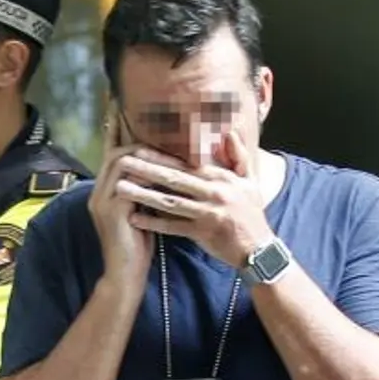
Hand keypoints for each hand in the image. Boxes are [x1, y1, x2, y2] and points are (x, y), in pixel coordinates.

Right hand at [88, 113, 154, 288]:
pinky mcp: (111, 211)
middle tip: (160, 130)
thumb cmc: (138, 246)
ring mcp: (102, 201)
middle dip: (136, 138)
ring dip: (147, 155)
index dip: (118, 131)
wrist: (125, 275)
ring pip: (121, 163)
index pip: (112, 155)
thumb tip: (163, 168)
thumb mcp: (142, 211)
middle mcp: (100, 192)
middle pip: (116, 153)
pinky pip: (128, 183)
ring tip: (169, 153)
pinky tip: (165, 171)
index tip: (122, 109)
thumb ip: (145, 189)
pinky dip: (148, 174)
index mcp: (106, 191)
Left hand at [115, 129, 275, 267]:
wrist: (258, 247)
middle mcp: (213, 192)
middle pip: (174, 178)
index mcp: (221, 178)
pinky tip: (134, 219)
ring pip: (169, 202)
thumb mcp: (250, 181)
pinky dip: (153, 223)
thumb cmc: (251, 213)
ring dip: (143, 194)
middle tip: (122, 162)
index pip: (186, 163)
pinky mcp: (202, 233)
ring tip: (119, 188)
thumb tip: (230, 132)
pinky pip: (173, 227)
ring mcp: (206, 213)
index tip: (138, 148)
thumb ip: (238, 156)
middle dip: (146, 169)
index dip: (162, 156)